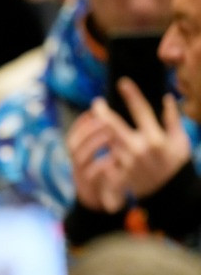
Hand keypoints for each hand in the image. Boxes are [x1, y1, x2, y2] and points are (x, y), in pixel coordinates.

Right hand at [67, 106, 126, 212]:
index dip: (81, 124)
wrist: (99, 206)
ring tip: (110, 135)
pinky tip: (114, 158)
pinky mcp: (89, 189)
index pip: (72, 136)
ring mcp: (80, 177)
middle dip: (87, 130)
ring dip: (94, 144)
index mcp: (77, 157)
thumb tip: (105, 118)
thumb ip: (101, 141)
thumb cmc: (104, 177)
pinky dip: (101, 164)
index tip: (92, 112)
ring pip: (80, 158)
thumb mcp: (100, 158)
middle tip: (104, 120)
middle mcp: (75, 165)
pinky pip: (91, 175)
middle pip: (72, 144)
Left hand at [92, 78, 190, 198]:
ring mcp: (127, 162)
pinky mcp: (119, 174)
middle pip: (114, 125)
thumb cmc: (176, 164)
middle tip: (96, 103)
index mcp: (156, 138)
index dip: (131, 94)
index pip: (141, 111)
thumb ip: (173, 120)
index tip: (122, 82)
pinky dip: (101, 150)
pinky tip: (94, 142)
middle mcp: (140, 149)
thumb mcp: (181, 142)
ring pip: (107, 140)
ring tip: (94, 121)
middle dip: (102, 112)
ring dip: (99, 131)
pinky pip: (105, 157)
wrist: (170, 192)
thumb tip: (168, 98)